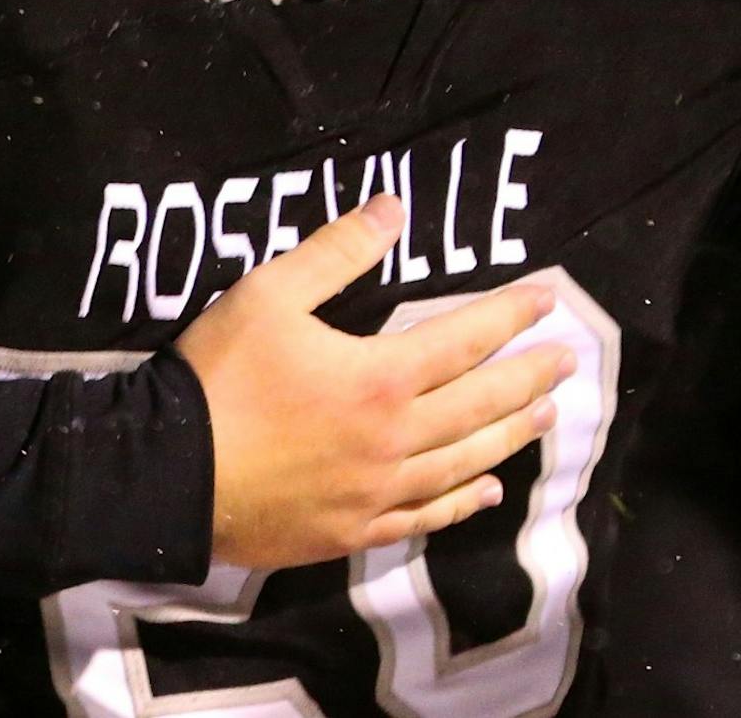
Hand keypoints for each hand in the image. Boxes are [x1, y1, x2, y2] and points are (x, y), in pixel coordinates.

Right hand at [176, 192, 569, 568]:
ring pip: (463, 463)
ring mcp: (378, 492)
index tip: (546, 299)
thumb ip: (337, 251)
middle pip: (479, 405)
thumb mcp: (270, 293)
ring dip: (509, 436)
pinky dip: (464, 502)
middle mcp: (394, 439)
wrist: (171, 473)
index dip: (508, 316)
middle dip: (528, 378)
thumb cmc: (220, 375)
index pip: (463, 340)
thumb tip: (394, 208)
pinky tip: (489, 492)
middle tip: (569, 362)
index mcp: (378, 376)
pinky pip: (425, 516)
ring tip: (546, 417)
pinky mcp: (355, 530)